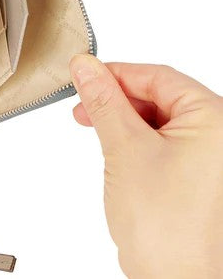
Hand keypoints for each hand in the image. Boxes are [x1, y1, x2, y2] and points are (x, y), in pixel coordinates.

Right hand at [70, 55, 222, 278]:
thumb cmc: (166, 226)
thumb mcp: (124, 147)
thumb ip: (104, 101)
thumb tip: (86, 66)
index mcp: (214, 119)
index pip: (157, 77)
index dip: (116, 74)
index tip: (84, 75)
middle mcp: (219, 135)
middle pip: (159, 97)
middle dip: (117, 100)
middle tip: (83, 107)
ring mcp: (210, 157)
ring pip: (158, 120)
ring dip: (124, 121)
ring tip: (95, 130)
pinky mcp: (198, 176)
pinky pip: (164, 143)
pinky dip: (136, 141)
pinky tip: (116, 151)